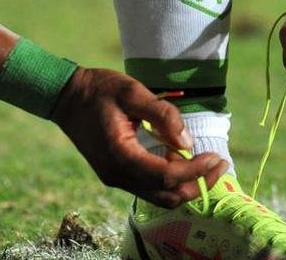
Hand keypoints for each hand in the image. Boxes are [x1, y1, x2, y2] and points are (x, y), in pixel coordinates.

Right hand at [51, 67, 226, 206]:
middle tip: (221, 165)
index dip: (195, 171)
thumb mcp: (132, 91)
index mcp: (120, 156)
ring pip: (158, 196)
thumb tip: (187, 141)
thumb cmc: (98, 89)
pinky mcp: (116, 174)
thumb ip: (162, 114)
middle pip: (166, 195)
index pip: (167, 176)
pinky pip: (149, 187)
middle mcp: (117, 175)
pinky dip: (170, 180)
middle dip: (198, 184)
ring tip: (208, 165)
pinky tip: (182, 158)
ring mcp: (115, 178)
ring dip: (186, 185)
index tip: (216, 157)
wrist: (64, 97)